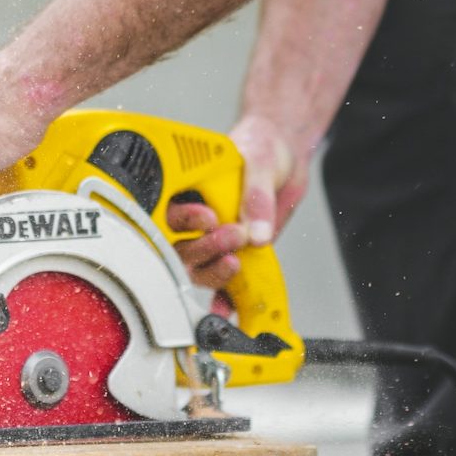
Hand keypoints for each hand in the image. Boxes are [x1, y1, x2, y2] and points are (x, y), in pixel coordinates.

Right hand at [167, 114, 307, 289]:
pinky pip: (222, 283)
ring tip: (235, 262)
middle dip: (204, 248)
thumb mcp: (260, 161)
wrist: (286, 160)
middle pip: (180, 247)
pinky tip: (227, 308)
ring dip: (213, 271)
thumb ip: (257, 196)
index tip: (208, 217)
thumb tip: (257, 233)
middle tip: (234, 235)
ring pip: (197, 267)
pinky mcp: (232, 254)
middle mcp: (194, 219)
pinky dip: (223, 299)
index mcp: (187, 189)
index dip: (183, 221)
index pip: (168, 212)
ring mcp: (211, 239)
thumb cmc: (263, 147)